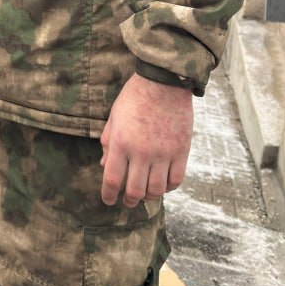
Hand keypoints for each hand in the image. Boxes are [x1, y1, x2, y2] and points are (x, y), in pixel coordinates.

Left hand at [99, 72, 193, 206]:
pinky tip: (163, 185)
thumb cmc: (134, 97)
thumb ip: (108, 142)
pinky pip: (176, 180)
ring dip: (149, 196)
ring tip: (145, 194)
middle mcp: (141, 152)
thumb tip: (103, 164)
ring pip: (156, 189)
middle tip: (127, 202)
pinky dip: (169, 187)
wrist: (164, 83)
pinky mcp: (181, 151)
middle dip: (129, 200)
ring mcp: (163, 153)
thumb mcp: (114, 117)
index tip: (108, 201)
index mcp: (120, 143)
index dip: (108, 195)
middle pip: (134, 190)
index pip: (112, 179)